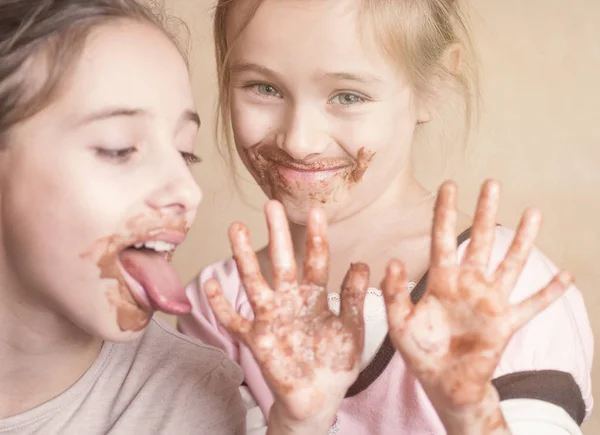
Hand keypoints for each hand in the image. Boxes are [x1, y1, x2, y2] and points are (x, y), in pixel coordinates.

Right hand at [205, 200, 367, 428]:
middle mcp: (291, 301)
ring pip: (255, 282)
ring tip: (237, 228)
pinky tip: (209, 285)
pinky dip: (222, 305)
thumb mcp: (351, 328)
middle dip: (278, 234)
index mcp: (315, 297)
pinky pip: (235, 321)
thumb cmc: (335, 361)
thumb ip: (353, 298)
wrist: (319, 398)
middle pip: (282, 262)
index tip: (316, 211)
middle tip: (271, 204)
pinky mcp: (257, 340)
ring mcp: (271, 319)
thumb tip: (360, 263)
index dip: (316, 237)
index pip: (316, 261)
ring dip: (245, 257)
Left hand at [381, 180, 572, 432]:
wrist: (443, 382)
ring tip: (533, 212)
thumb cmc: (419, 351)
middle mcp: (468, 284)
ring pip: (510, 264)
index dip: (445, 213)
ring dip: (523, 240)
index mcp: (441, 281)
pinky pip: (531, 305)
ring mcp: (489, 302)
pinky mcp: (505, 323)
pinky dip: (549, 293)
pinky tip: (567, 276)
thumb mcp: (398, 322)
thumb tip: (392, 261)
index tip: (450, 185)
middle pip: (480, 241)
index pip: (442, 239)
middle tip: (491, 183)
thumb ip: (393, 293)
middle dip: (485, 213)